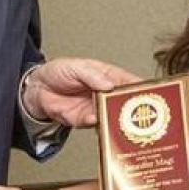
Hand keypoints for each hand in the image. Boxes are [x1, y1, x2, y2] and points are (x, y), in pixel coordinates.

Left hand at [22, 58, 140, 125]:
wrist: (37, 89)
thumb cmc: (58, 72)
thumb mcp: (75, 66)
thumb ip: (92, 74)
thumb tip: (108, 83)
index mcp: (107, 76)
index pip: (128, 82)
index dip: (140, 88)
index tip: (151, 93)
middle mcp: (105, 94)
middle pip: (124, 102)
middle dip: (133, 107)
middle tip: (140, 110)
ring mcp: (96, 108)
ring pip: (112, 116)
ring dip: (117, 118)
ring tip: (122, 118)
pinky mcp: (84, 120)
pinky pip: (95, 124)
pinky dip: (98, 123)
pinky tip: (99, 119)